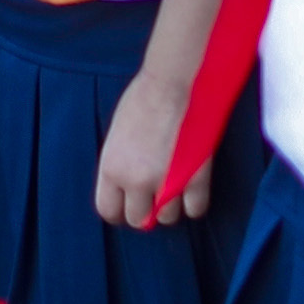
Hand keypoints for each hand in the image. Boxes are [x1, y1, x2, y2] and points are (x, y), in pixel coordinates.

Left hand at [94, 68, 207, 230]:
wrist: (172, 84)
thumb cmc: (142, 100)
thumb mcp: (116, 136)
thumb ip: (119, 166)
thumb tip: (126, 189)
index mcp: (111, 168)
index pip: (108, 211)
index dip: (120, 212)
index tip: (128, 207)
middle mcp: (135, 181)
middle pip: (138, 220)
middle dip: (145, 212)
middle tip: (153, 200)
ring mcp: (166, 182)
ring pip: (167, 218)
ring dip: (170, 207)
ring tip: (173, 187)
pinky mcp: (195, 179)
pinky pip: (195, 210)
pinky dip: (193, 204)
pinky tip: (191, 190)